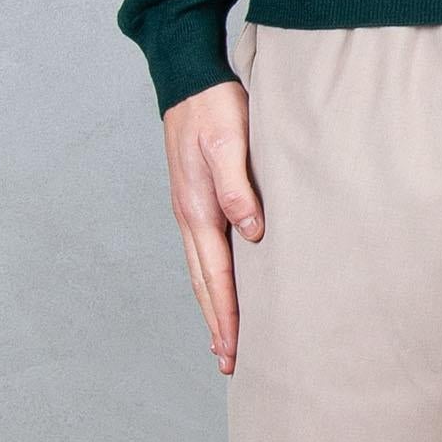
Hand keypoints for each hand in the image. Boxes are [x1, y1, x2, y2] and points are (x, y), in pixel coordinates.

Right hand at [163, 75, 265, 375]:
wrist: (189, 79)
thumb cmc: (213, 107)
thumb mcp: (229, 142)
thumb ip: (238, 187)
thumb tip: (252, 233)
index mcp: (198, 209)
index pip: (216, 275)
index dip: (227, 314)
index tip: (235, 350)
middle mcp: (190, 216)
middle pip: (204, 282)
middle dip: (216, 322)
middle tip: (229, 362)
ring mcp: (189, 208)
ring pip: (201, 269)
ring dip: (212, 304)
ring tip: (223, 336)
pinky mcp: (195, 197)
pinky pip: (202, 249)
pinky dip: (210, 276)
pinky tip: (219, 282)